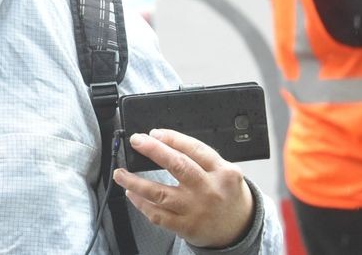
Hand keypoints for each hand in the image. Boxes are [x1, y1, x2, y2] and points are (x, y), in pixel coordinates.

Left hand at [113, 128, 253, 247]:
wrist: (240, 228)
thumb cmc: (227, 194)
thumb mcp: (225, 171)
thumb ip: (200, 158)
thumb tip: (163, 141)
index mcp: (222, 172)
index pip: (195, 149)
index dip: (172, 138)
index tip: (153, 133)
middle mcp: (209, 190)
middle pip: (178, 166)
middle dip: (154, 151)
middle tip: (136, 141)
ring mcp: (197, 209)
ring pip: (160, 193)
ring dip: (135, 182)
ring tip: (120, 173)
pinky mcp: (187, 227)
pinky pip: (158, 215)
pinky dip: (141, 204)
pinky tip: (132, 194)